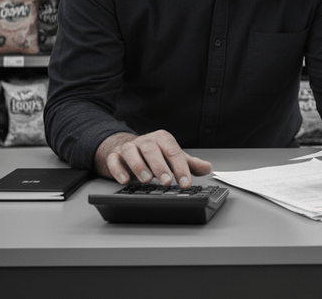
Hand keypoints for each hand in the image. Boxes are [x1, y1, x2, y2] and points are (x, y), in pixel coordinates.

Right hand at [94, 130, 211, 186]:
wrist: (125, 149)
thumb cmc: (153, 154)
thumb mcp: (172, 157)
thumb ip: (188, 163)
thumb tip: (207, 168)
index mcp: (162, 139)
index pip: (173, 152)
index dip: (181, 168)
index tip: (186, 183)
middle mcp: (145, 141)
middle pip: (152, 150)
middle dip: (160, 166)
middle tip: (168, 181)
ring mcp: (128, 147)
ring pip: (132, 152)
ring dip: (139, 166)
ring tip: (147, 180)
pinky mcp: (113, 156)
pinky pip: (114, 160)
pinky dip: (118, 170)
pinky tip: (124, 180)